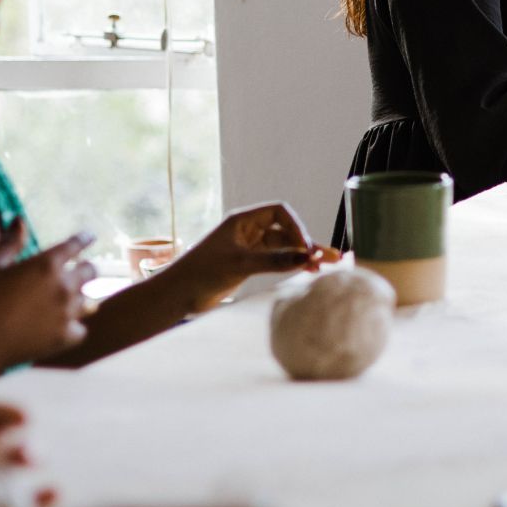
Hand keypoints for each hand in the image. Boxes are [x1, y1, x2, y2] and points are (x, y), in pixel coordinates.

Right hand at [0, 223, 93, 374]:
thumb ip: (9, 242)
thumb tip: (19, 220)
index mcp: (47, 264)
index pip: (75, 245)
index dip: (84, 239)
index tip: (90, 237)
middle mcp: (64, 286)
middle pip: (91, 272)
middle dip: (86, 269)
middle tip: (80, 271)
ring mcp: (68, 313)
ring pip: (88, 301)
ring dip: (79, 299)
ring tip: (69, 301)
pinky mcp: (66, 337)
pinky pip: (81, 329)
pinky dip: (74, 328)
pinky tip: (63, 328)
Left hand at [173, 203, 334, 308]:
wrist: (176, 294)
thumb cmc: (201, 273)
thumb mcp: (241, 265)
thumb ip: (275, 260)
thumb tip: (307, 257)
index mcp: (242, 220)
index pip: (279, 212)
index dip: (296, 227)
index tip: (305, 247)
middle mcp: (247, 231)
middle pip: (285, 231)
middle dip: (306, 243)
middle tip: (330, 258)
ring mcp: (248, 248)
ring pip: (283, 247)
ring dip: (302, 256)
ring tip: (326, 266)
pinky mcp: (247, 265)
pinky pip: (275, 261)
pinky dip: (290, 265)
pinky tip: (306, 271)